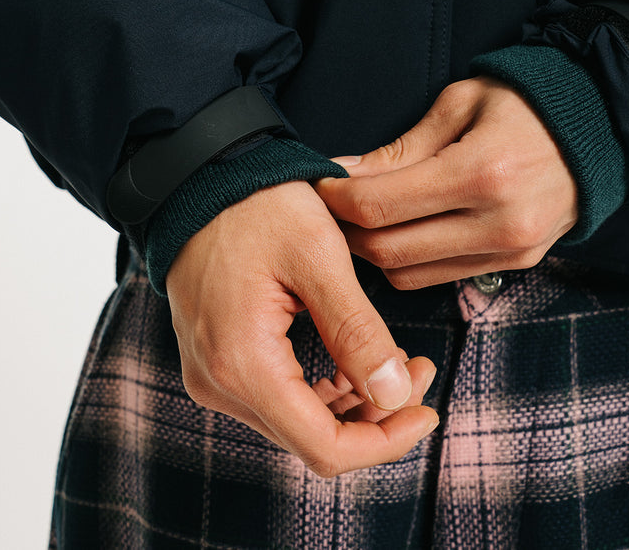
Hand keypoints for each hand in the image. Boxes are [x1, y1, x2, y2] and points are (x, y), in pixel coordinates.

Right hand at [166, 181, 437, 477]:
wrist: (201, 179)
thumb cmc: (257, 207)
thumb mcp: (318, 256)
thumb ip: (357, 330)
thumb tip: (395, 395)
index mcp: (242, 363)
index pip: (324, 447)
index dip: (386, 441)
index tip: (427, 412)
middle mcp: (219, 382)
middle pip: (313, 440)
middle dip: (377, 416)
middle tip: (418, 370)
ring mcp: (212, 374)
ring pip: (297, 423)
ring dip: (353, 405)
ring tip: (395, 362)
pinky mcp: (216, 360)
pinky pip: (277, 398)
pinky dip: (322, 391)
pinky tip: (351, 362)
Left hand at [317, 77, 577, 288]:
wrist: (593, 131)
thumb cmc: (520, 106)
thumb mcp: (458, 105)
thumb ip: (399, 150)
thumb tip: (342, 174)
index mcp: (481, 172)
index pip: (381, 205)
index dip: (336, 200)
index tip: (318, 185)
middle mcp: (498, 223)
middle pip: (388, 250)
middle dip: (346, 231)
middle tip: (329, 206)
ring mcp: (510, 252)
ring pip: (408, 274)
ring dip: (373, 252)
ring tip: (360, 219)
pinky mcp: (515, 265)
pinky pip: (439, 278)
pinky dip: (408, 261)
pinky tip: (399, 230)